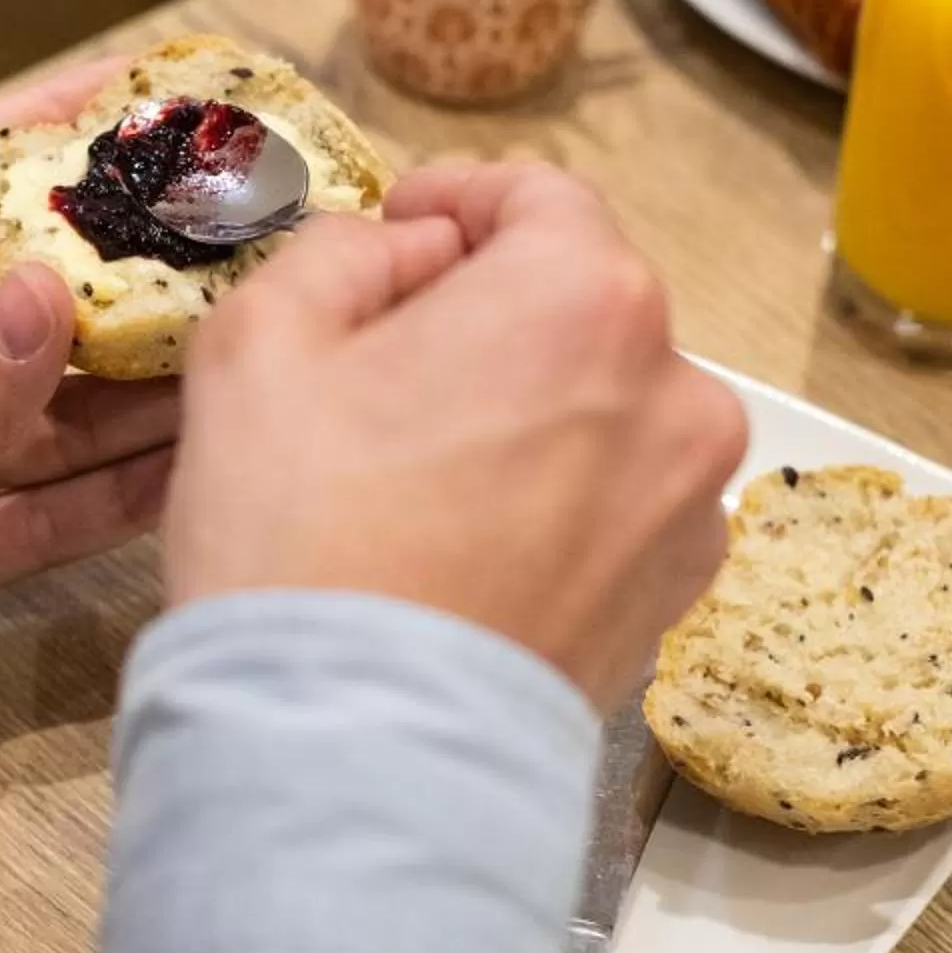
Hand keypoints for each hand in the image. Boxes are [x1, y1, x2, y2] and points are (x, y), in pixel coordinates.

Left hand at [0, 62, 176, 826]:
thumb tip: (60, 295)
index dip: (42, 133)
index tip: (148, 94)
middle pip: (17, 293)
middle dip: (125, 265)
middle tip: (244, 232)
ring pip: (43, 405)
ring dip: (136, 383)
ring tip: (248, 343)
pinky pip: (34, 511)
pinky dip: (106, 495)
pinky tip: (190, 465)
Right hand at [162, 159, 744, 709]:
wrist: (360, 756)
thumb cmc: (304, 543)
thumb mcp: (262, 340)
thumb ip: (341, 251)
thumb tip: (406, 253)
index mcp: (586, 297)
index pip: (537, 196)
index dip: (456, 201)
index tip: (402, 230)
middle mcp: (676, 387)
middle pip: (577, 304)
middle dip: (488, 314)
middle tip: (384, 365)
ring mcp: (689, 501)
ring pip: (603, 408)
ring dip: (528, 410)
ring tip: (423, 472)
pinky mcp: (677, 596)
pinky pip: (616, 504)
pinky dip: (555, 500)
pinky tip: (467, 546)